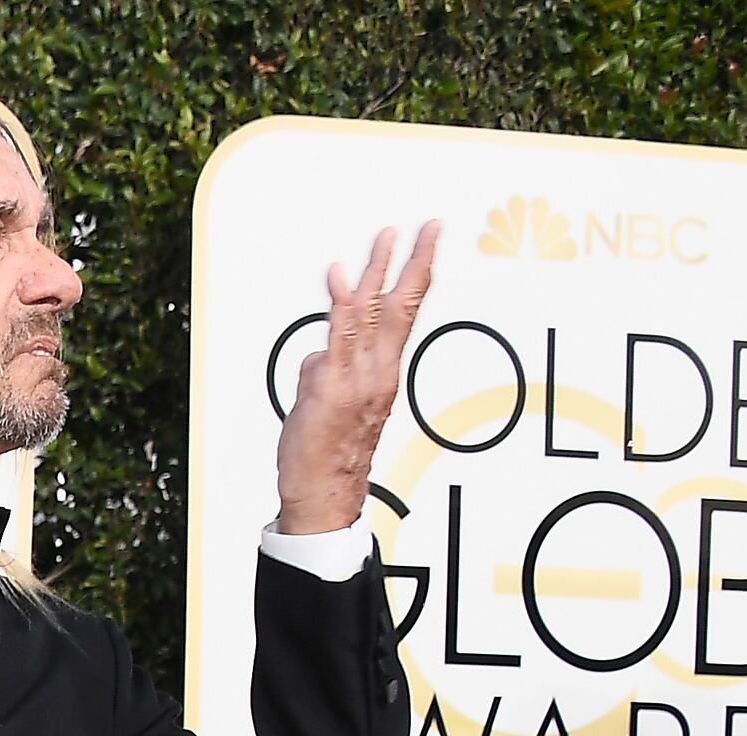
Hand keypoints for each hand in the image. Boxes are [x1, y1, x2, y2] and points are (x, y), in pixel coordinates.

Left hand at [275, 219, 441, 535]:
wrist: (324, 496)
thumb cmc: (326, 458)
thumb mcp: (326, 405)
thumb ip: (325, 373)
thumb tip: (318, 356)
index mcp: (381, 375)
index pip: (403, 315)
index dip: (417, 276)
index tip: (428, 243)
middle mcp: (376, 373)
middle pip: (401, 307)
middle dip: (414, 263)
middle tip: (428, 227)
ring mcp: (356, 379)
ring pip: (372, 315)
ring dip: (377, 271)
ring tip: (386, 237)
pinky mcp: (332, 387)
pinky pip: (339, 337)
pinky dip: (339, 304)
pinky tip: (338, 277)